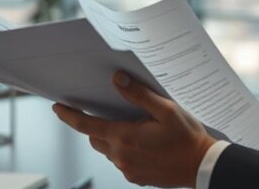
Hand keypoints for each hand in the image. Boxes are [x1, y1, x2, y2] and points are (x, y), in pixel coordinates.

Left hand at [53, 71, 215, 187]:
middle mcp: (121, 156)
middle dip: (94, 124)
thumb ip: (138, 95)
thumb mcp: (165, 109)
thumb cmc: (187, 137)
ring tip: (130, 125)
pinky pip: (120, 161)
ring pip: (107, 150)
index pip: (87, 125)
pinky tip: (141, 142)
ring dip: (110, 137)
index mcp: (125, 137)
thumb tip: (117, 79)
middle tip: (103, 110)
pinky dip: (123, 150)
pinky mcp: (136, 178)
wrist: (202, 167)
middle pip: (95, 137)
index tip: (57, 107)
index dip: (69, 116)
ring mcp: (128, 170)